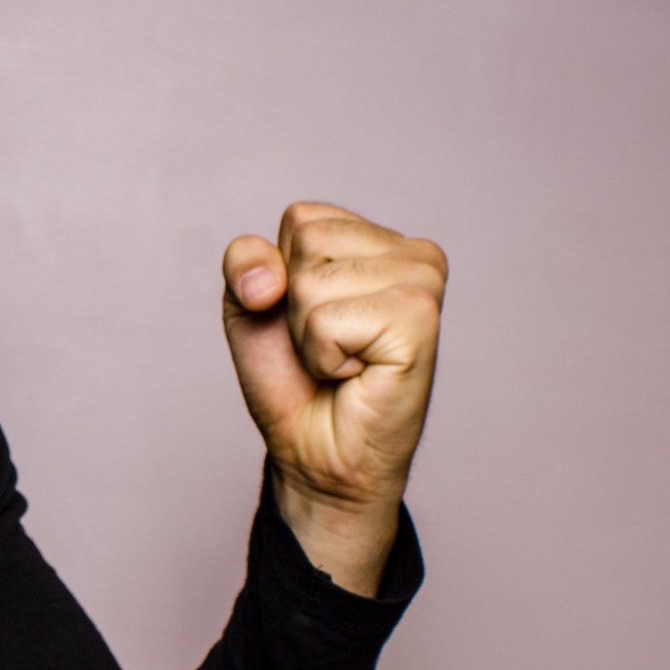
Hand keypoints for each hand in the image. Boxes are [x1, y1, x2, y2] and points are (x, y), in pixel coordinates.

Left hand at [221, 202, 447, 588]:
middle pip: (305, 241)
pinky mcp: (420, 320)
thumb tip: (269, 278)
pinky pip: (328, 321)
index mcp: (379, 240)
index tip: (307, 319)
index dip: (278, 276)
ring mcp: (423, 284)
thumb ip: (245, 262)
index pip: (300, 218)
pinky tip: (356, 374)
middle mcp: (413, 253)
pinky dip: (323, 357)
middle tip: (326, 346)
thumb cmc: (294, 379)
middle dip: (292, 305)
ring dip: (308, 335)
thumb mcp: (250, 307)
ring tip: (341, 361)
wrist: (315, 451)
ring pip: (312, 282)